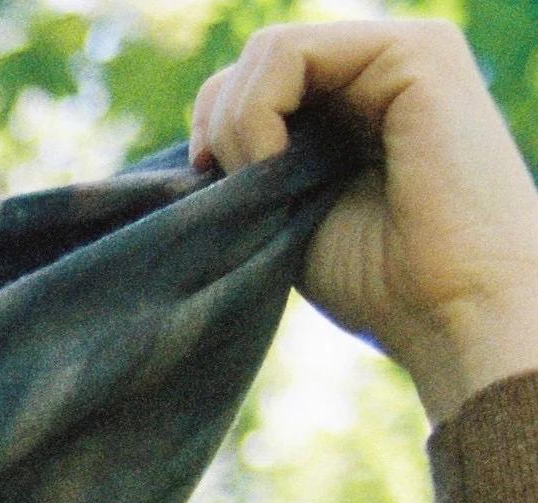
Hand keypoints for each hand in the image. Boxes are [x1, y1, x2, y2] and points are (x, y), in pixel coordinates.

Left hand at [191, 19, 537, 422]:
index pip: (252, 83)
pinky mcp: (416, 50)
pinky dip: (257, 112)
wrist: (453, 307)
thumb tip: (194, 141)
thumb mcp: (289, 207)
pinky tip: (277, 165)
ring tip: (265, 184)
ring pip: (265, 50)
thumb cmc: (379, 279)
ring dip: (237, 124)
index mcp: (356, 102)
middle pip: (252, 61)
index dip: (212, 131)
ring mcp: (401, 51)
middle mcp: (380, 67)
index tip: (207, 192)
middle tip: (230, 192)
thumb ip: (255, 157)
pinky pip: (288, 51)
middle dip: (220, 125)